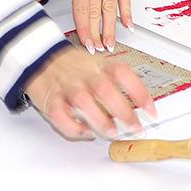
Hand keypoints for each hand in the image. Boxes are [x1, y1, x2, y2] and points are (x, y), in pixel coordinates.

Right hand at [23, 45, 154, 140]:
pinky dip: (74, 127)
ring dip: (101, 120)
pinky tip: (85, 133)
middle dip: (124, 113)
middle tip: (135, 129)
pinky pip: (61, 116)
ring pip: (84, 103)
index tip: (151, 112)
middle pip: (106, 91)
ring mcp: (67, 88)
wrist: (39, 57)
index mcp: (99, 66)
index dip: (140, 93)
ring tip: (113, 132)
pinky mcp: (51, 101)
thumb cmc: (72, 65)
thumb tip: (138, 106)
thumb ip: (115, 82)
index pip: (123, 75)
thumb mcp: (97, 65)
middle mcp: (85, 76)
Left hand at [34, 0, 131, 52]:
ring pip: (111, 8)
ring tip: (110, 44)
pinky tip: (127, 25)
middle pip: (96, 12)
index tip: (86, 43)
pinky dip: (127, 11)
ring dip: (111, 28)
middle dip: (97, 33)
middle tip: (97, 50)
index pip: (81, 9)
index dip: (84, 28)